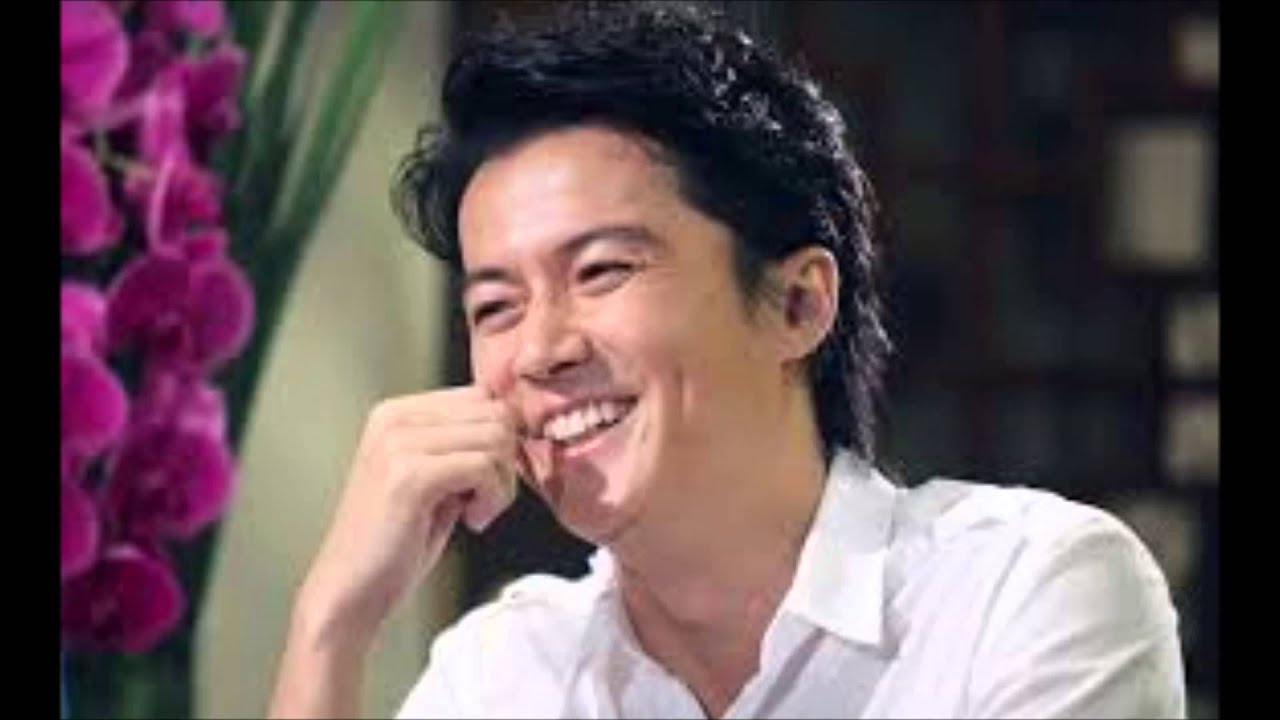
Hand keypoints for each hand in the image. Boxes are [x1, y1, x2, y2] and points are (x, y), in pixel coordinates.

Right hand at [294, 385, 524, 648]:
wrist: (352, 591)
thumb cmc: (396, 542)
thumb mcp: (435, 478)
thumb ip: (463, 446)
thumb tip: (513, 426)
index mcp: (397, 413)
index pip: (483, 397)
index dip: (501, 441)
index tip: (487, 481)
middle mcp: (394, 418)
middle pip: (495, 414)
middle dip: (506, 461)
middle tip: (485, 502)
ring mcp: (398, 443)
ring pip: (495, 437)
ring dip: (501, 483)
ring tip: (475, 513)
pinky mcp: (409, 476)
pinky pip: (483, 467)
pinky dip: (493, 498)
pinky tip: (471, 521)